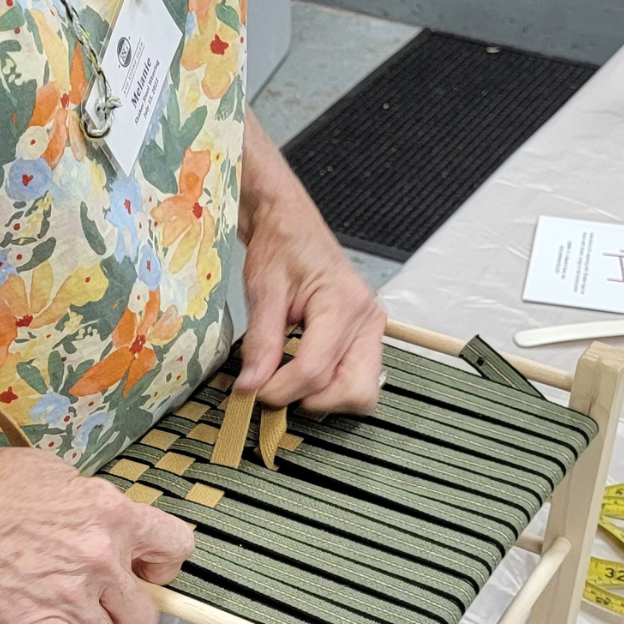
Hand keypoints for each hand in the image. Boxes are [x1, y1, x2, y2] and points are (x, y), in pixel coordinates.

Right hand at [0, 448, 193, 623]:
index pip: (177, 547)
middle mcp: (101, 557)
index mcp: (111, 513)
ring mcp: (72, 597)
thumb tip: (105, 524)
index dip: (163, 567)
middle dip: (124, 614)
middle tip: (98, 604)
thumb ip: (92, 506)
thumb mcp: (55, 475)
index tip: (146, 572)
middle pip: (146, 615)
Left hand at [235, 111, 385, 413]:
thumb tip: (251, 386)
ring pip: (361, 393)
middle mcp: (367, 319)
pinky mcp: (366, 338)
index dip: (280, 390)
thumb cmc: (280, 246)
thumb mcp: (263, 290)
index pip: (315, 371)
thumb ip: (260, 343)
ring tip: (288, 378)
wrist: (290, 223)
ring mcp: (372, 330)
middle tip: (275, 388)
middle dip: (311, 400)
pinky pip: (355, 380)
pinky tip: (301, 371)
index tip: (252, 391)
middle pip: (354, 392)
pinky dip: (328, 387)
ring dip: (322, 398)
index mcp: (343, 303)